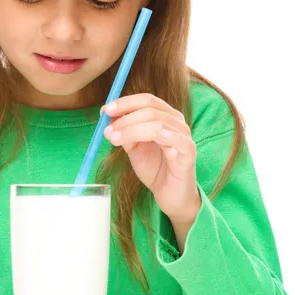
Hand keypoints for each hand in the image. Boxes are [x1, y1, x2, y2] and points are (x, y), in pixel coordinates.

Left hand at [101, 93, 200, 226]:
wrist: (170, 194)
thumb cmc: (154, 168)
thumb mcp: (134, 147)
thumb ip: (123, 132)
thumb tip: (106, 118)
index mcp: (164, 116)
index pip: (146, 100)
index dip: (125, 103)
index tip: (105, 110)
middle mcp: (176, 122)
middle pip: (150, 108)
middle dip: (125, 117)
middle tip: (108, 129)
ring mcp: (184, 136)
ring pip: (158, 123)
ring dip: (132, 129)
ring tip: (115, 139)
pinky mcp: (189, 152)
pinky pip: (177, 139)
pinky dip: (164, 135)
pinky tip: (151, 137)